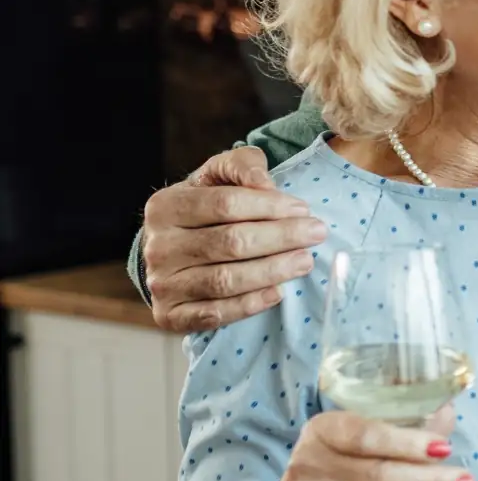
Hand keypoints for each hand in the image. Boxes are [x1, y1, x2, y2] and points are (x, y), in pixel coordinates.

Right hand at [141, 147, 327, 332]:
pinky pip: (214, 314)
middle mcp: (158, 247)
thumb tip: (264, 183)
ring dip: (272, 271)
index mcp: (165, 207)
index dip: (269, 206)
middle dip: (281, 238)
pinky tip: (277, 293)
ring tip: (305, 261)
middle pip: (230, 242)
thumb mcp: (219, 176)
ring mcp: (162, 284)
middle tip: (316, 233)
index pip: (225, 204)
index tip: (302, 208)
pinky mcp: (170, 315)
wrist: (174, 252)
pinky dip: (249, 305)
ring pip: (225, 279)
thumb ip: (242, 165)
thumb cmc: (205, 208)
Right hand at [244, 405, 466, 480]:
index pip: (366, 434)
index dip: (407, 442)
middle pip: (379, 475)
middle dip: (430, 480)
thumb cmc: (336, 469)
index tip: (444, 448)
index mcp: (321, 431)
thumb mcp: (356, 441)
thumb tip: (447, 411)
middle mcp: (309, 466)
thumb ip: (401, 424)